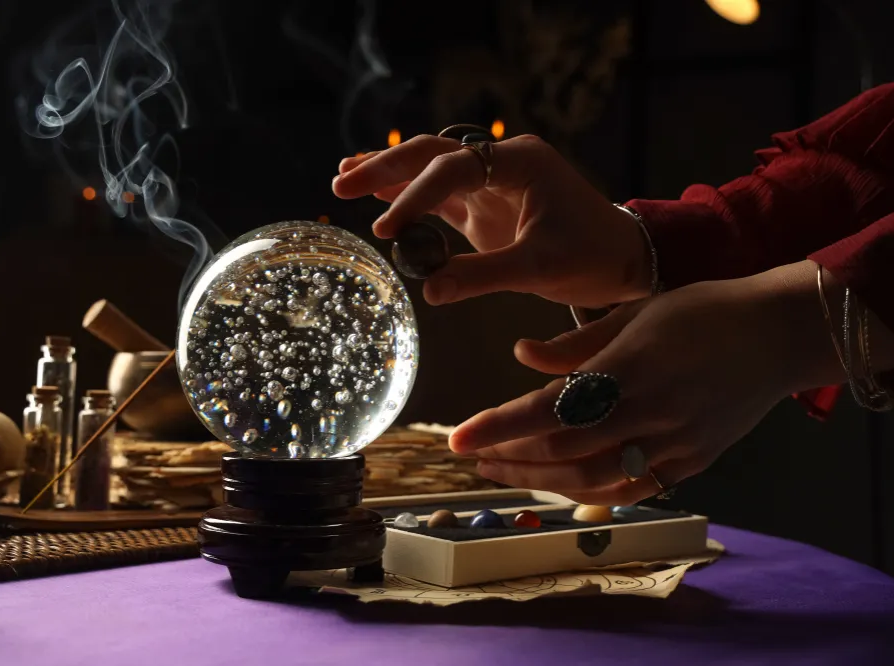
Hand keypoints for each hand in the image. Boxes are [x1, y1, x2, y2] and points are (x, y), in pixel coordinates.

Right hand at [332, 134, 651, 307]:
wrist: (622, 259)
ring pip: (430, 168)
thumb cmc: (592, 256)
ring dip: (389, 174)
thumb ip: (482, 276)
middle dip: (386, 167)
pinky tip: (376, 197)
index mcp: (522, 161)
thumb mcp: (540, 267)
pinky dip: (407, 195)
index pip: (454, 168)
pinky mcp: (484, 204)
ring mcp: (491, 182)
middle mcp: (503, 162)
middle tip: (342, 180)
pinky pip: (439, 193)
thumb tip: (429, 292)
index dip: (415, 196)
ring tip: (343, 178)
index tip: (388, 230)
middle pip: (432, 153)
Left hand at [446, 260, 847, 504]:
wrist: (780, 333)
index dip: (498, 428)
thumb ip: (573, 345)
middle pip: (563, 451)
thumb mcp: (633, 312)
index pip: (548, 409)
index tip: (457, 439)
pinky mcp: (694, 462)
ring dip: (541, 481)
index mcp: (628, 368)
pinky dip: (590, 491)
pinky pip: (632, 488)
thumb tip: (521, 356)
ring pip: (593, 479)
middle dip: (510, 458)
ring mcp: (674, 444)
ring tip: (504, 471)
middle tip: (473, 456)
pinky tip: (560, 484)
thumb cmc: (702, 311)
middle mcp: (649, 413)